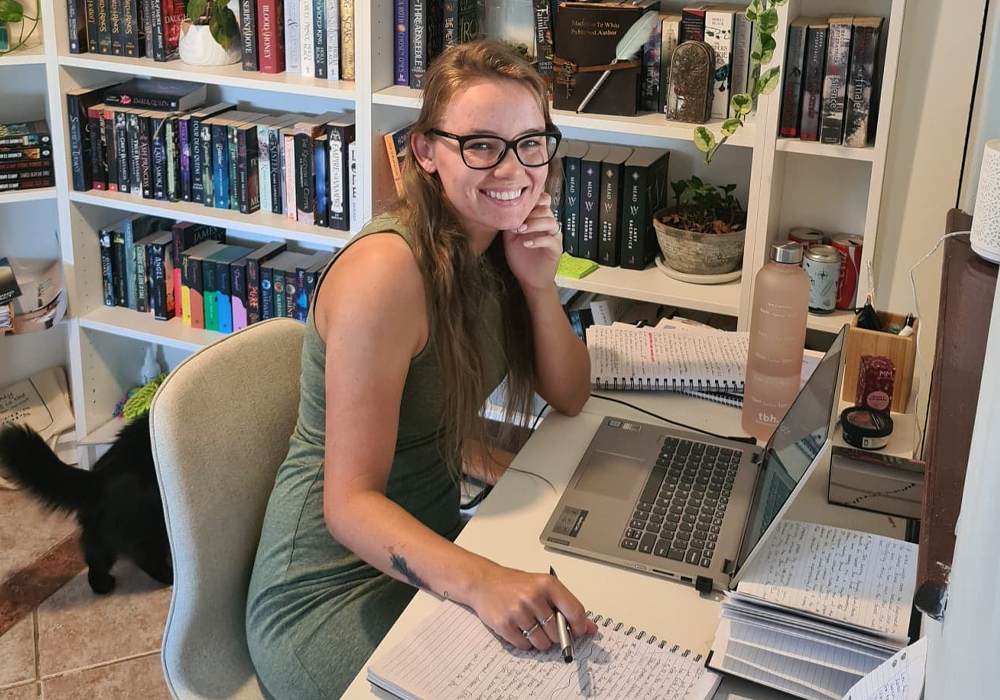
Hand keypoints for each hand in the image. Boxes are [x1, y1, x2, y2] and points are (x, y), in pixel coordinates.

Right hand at [467, 564, 597, 651]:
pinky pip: (525, 646)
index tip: (578, 631)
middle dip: (555, 634)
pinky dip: (524, 642)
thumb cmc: (515, 585)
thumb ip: (567, 606)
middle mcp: (533, 596)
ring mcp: (518, 611)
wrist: (484, 582)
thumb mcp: (543, 587)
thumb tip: (590, 627)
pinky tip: (519, 628)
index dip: (579, 626)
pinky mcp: (505, 625)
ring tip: (530, 625)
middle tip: (544, 623)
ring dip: (539, 640)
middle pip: (558, 632)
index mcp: (547, 584)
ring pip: (543, 642)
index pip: (575, 611)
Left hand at [502, 193, 561, 294]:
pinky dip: (538, 240)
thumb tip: (503, 211)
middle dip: (530, 213)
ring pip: (550, 221)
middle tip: (517, 222)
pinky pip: (551, 239)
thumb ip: (510, 224)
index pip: (542, 200)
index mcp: (538, 219)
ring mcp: (553, 236)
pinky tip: (527, 244)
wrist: (529, 279)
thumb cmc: (521, 257)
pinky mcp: (556, 248)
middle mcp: (547, 225)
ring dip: (534, 224)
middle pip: (546, 208)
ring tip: (520, 231)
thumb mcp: (510, 238)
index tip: (517, 208)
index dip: (532, 200)